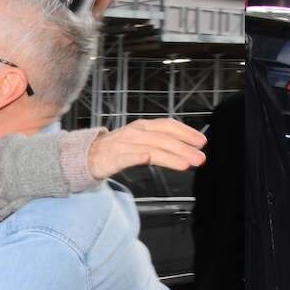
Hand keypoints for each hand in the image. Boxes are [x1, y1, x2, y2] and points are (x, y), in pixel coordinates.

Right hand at [88, 118, 208, 177]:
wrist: (88, 155)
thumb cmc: (118, 149)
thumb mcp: (141, 140)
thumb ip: (161, 144)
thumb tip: (186, 150)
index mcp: (144, 127)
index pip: (168, 125)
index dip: (186, 132)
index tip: (201, 141)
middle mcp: (136, 133)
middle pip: (163, 138)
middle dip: (184, 148)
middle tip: (199, 158)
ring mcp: (124, 145)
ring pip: (150, 148)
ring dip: (170, 156)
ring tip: (185, 164)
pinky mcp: (113, 159)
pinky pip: (125, 157)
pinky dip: (136, 157)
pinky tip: (146, 158)